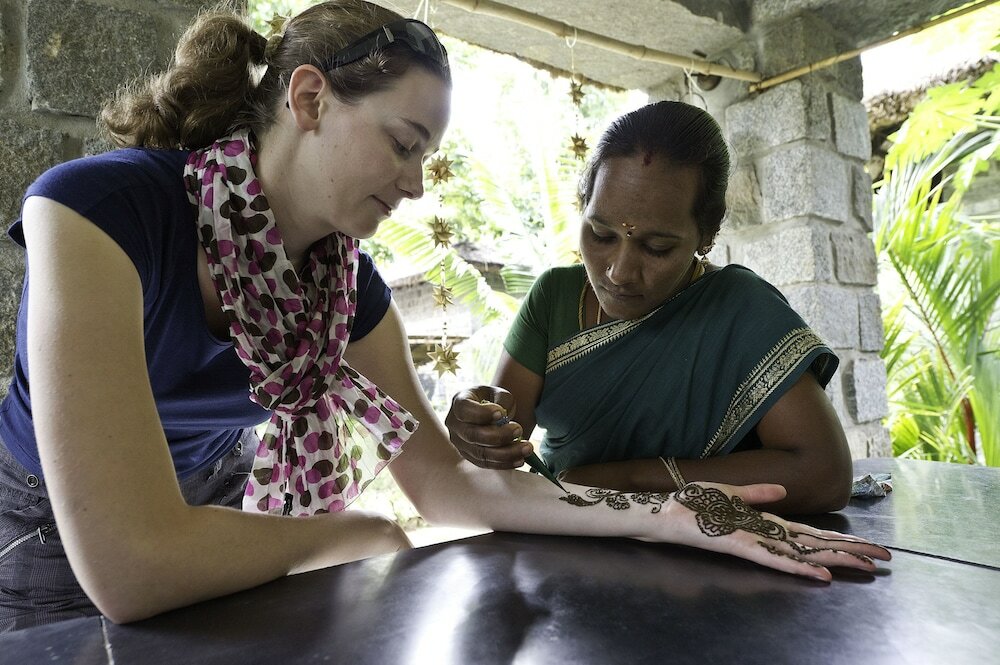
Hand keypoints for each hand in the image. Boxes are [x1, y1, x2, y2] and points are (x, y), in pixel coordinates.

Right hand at [445, 386, 530, 468]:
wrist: (489, 413)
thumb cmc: (493, 400)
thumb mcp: (498, 393)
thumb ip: (502, 401)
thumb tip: (503, 417)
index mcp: (459, 402)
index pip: (464, 410)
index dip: (481, 414)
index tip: (501, 413)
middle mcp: (455, 424)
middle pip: (472, 435)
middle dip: (498, 436)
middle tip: (519, 429)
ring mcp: (460, 443)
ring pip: (480, 453)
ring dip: (506, 453)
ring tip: (527, 447)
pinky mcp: (470, 457)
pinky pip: (486, 464)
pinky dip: (504, 463)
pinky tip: (520, 459)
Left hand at [664, 482, 890, 580]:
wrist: (660, 513)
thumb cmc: (689, 505)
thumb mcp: (727, 493)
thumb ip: (756, 493)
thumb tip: (782, 490)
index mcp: (763, 523)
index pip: (810, 534)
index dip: (839, 540)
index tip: (868, 546)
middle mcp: (764, 536)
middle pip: (815, 546)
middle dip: (850, 553)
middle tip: (884, 561)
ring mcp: (752, 542)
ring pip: (802, 554)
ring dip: (835, 561)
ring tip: (865, 567)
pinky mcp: (736, 545)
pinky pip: (772, 557)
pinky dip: (798, 566)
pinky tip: (820, 575)